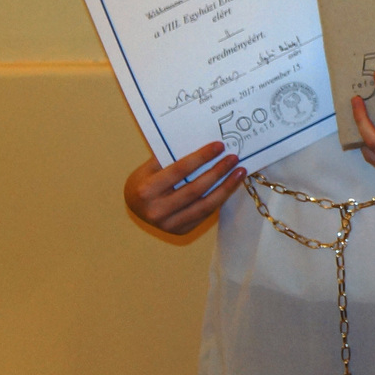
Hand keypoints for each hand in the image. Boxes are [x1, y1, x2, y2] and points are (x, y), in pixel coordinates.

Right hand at [124, 142, 245, 234]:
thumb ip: (173, 157)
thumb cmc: (144, 181)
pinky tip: (230, 185)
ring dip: (226, 187)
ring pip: (205, 205)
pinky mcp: (181, 231)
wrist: (134, 206)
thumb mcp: (151, 167)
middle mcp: (157, 211)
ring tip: (240, 171)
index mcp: (146, 191)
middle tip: (234, 158)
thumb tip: (206, 144)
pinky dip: (220, 198)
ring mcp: (169, 224)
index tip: (219, 146)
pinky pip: (205, 213)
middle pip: (195, 189)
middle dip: (218, 172)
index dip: (201, 158)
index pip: (179, 171)